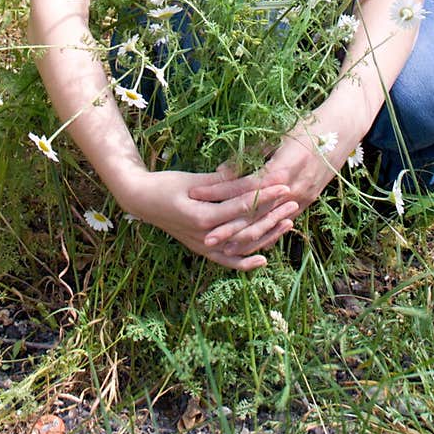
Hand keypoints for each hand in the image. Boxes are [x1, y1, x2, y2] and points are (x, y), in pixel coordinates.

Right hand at [125, 167, 298, 270]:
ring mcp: (204, 246)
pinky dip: (245, 262)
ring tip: (289, 223)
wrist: (140, 200)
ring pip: (242, 246)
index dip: (265, 195)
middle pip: (247, 228)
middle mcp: (205, 237)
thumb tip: (247, 170)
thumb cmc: (165, 184)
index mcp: (203, 217)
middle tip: (294, 201)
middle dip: (273, 214)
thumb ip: (221, 180)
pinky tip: (263, 260)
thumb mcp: (193, 180)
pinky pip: (227, 261)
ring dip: (267, 235)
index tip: (284, 185)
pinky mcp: (202, 249)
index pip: (242, 207)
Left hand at [189, 131, 336, 256]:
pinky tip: (251, 243)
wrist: (342, 129)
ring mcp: (302, 197)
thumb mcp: (276, 136)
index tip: (196, 195)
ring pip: (269, 224)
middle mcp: (292, 188)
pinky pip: (282, 223)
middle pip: (255, 213)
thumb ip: (250, 155)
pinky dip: (265, 235)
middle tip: (205, 237)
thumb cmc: (307, 127)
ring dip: (246, 238)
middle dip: (230, 227)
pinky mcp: (307, 201)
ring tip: (223, 247)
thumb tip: (221, 172)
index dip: (219, 192)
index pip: (243, 186)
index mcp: (281, 169)